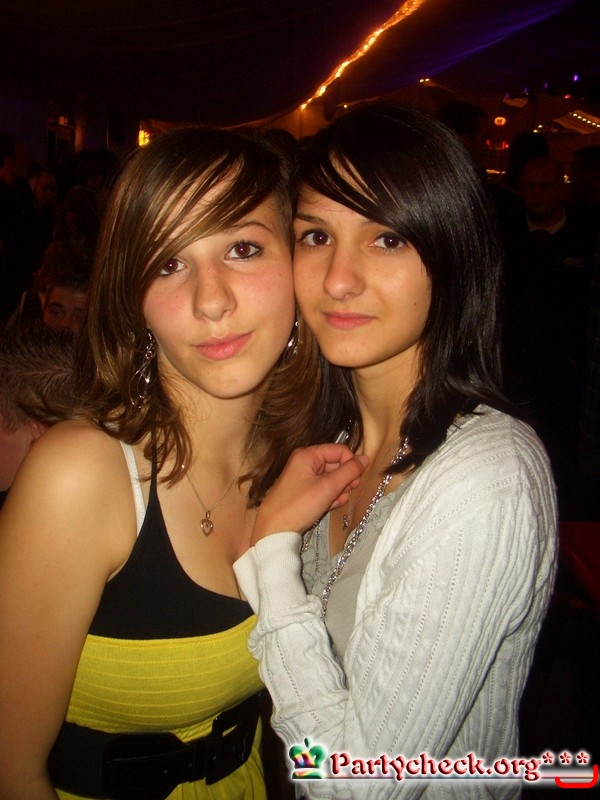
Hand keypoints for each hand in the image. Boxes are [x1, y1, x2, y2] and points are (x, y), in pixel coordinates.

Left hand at [251, 444, 367, 544]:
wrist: (274, 529)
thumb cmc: (298, 506)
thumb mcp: (328, 487)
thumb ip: (349, 472)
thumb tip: (365, 459)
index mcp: (308, 455)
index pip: (340, 450)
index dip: (351, 464)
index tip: (356, 480)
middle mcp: (306, 462)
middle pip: (336, 464)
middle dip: (344, 480)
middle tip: (345, 493)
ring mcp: (304, 477)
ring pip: (332, 479)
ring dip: (338, 491)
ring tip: (333, 502)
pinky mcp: (304, 491)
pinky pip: (324, 489)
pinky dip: (329, 497)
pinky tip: (328, 507)